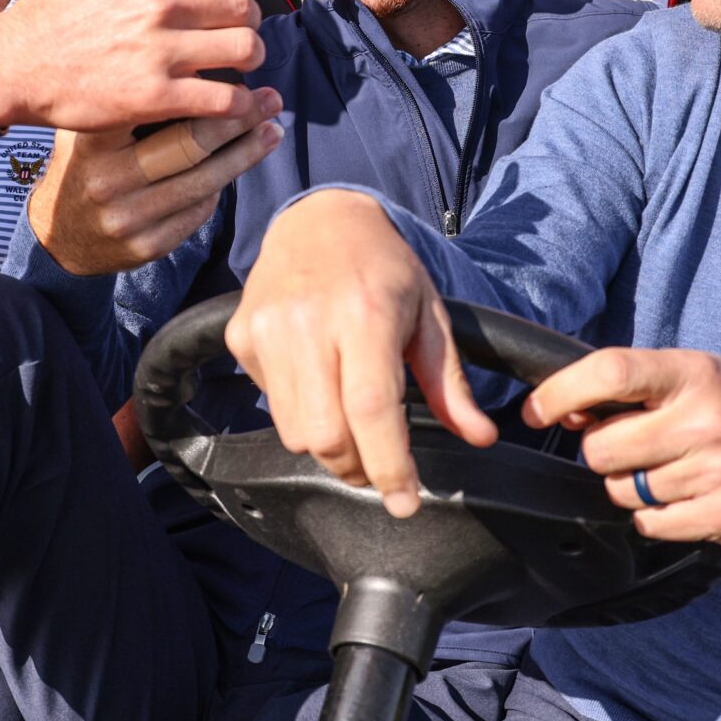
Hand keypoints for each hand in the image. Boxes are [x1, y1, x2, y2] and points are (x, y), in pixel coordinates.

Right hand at [0, 0, 264, 131]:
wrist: (12, 67)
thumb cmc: (49, 6)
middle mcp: (159, 3)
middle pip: (244, 7)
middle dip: (251, 20)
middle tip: (238, 32)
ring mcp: (159, 52)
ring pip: (244, 49)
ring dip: (250, 58)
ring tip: (237, 64)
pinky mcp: (155, 98)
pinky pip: (224, 99)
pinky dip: (239, 102)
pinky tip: (230, 99)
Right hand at [28, 95, 285, 275]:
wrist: (58, 234)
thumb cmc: (84, 164)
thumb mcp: (89, 125)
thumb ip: (127, 100)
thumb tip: (191, 63)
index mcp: (93, 140)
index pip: (160, 109)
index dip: (207, 92)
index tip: (238, 77)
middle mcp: (108, 180)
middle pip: (190, 144)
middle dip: (238, 120)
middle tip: (269, 99)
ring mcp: (127, 217)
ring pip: (204, 181)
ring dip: (246, 153)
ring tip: (272, 129)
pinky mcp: (146, 246)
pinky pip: (199, 210)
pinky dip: (223, 184)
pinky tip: (241, 162)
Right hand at [225, 191, 495, 517]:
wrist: (320, 219)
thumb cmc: (382, 268)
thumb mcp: (430, 316)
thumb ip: (450, 383)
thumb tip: (479, 437)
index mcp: (365, 312)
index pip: (372, 409)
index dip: (389, 465)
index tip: (405, 501)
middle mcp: (309, 321)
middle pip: (326, 434)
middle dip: (357, 467)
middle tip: (378, 466)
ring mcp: (267, 328)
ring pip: (293, 432)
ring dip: (327, 446)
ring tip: (350, 422)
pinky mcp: (240, 336)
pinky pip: (270, 404)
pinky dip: (298, 413)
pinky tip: (318, 382)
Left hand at [523, 349, 720, 541]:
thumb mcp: (698, 376)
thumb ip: (636, 389)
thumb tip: (565, 413)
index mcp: (692, 374)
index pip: (608, 373)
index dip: (559, 393)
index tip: (536, 410)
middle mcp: (704, 420)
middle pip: (602, 448)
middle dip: (601, 451)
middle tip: (629, 446)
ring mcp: (716, 471)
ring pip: (621, 491)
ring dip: (629, 485)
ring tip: (667, 469)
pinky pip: (649, 524)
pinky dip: (652, 515)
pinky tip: (681, 495)